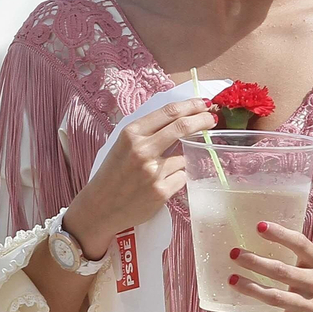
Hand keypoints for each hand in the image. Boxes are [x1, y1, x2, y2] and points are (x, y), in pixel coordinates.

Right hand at [62, 99, 214, 258]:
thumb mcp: (124, 145)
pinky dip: (177, 177)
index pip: (169, 112)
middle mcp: (142, 149)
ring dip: (183, 159)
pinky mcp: (161, 191)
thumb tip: (182, 117)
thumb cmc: (113, 173)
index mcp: (131, 133)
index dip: (191, 105)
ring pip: (185, 155)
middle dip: (203, 119)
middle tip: (212, 119)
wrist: (100, 208)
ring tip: (164, 169)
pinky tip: (162, 183)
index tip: (203, 104)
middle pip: (183, 126)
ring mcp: (153, 171)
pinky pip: (182, 177)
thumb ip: (149, 132)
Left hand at [226, 222, 312, 311]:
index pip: (301, 245)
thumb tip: (261, 234)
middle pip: (282, 272)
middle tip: (235, 254)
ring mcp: (307, 306)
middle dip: (256, 263)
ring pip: (275, 298)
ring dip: (251, 289)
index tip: (259, 226)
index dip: (280, 235)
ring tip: (231, 279)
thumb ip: (297, 253)